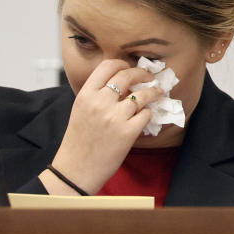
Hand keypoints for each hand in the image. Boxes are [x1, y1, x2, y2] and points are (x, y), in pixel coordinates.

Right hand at [43, 60, 164, 194]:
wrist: (76, 170)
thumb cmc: (78, 140)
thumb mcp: (81, 110)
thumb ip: (98, 95)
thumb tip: (124, 82)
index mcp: (85, 95)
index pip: (107, 66)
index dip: (123, 63)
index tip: (131, 67)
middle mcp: (99, 103)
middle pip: (128, 75)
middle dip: (143, 74)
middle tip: (150, 77)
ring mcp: (115, 117)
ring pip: (142, 95)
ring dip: (153, 92)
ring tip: (158, 93)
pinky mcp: (128, 132)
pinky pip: (146, 114)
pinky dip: (148, 113)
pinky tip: (146, 115)